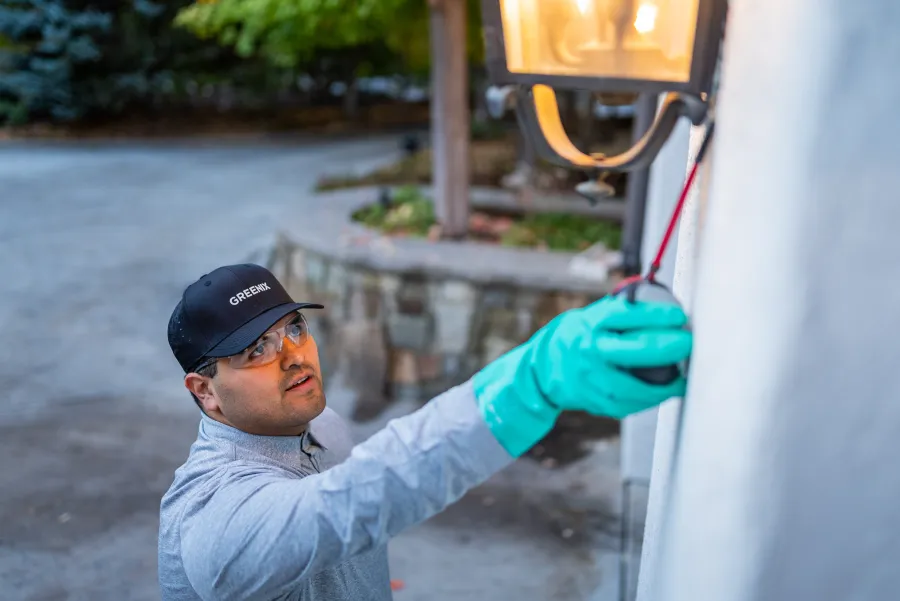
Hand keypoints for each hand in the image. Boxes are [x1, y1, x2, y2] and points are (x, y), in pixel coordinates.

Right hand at [473, 294, 691, 456]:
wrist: (539, 372)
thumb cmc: (570, 339)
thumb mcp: (587, 317)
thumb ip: (618, 313)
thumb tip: (658, 302)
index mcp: (589, 325)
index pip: (626, 316)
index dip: (656, 314)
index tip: (678, 315)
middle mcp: (589, 352)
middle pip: (635, 350)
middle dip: (668, 347)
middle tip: (688, 342)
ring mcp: (591, 380)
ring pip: (634, 386)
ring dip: (663, 384)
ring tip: (682, 376)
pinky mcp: (594, 401)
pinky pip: (628, 404)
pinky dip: (648, 399)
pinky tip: (663, 391)